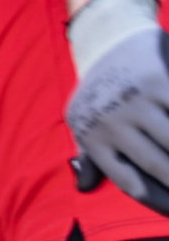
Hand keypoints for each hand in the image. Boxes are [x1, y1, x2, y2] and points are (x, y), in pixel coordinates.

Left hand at [67, 0, 168, 215]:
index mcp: (94, 139)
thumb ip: (88, 154)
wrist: (107, 41)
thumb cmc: (99, 91)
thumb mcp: (83, 122)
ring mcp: (135, 102)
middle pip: (158, 164)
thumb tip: (82, 186)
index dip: (157, 200)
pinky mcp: (157, 81)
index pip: (129, 181)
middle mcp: (112, 124)